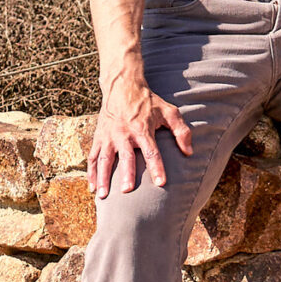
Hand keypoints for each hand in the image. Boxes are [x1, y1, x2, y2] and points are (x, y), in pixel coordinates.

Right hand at [88, 77, 192, 194]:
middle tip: (127, 191)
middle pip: (125, 156)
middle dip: (126, 174)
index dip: (157, 168)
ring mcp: (109, 136)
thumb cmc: (148, 102)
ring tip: (103, 196)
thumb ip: (181, 131)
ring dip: (103, 178)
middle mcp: (124, 133)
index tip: (160, 183)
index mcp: (142, 129)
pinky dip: (91, 173)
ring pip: (104, 159)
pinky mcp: (99, 137)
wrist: (122, 86)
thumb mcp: (168, 111)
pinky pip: (93, 157)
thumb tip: (189, 152)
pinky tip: (93, 188)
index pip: (151, 151)